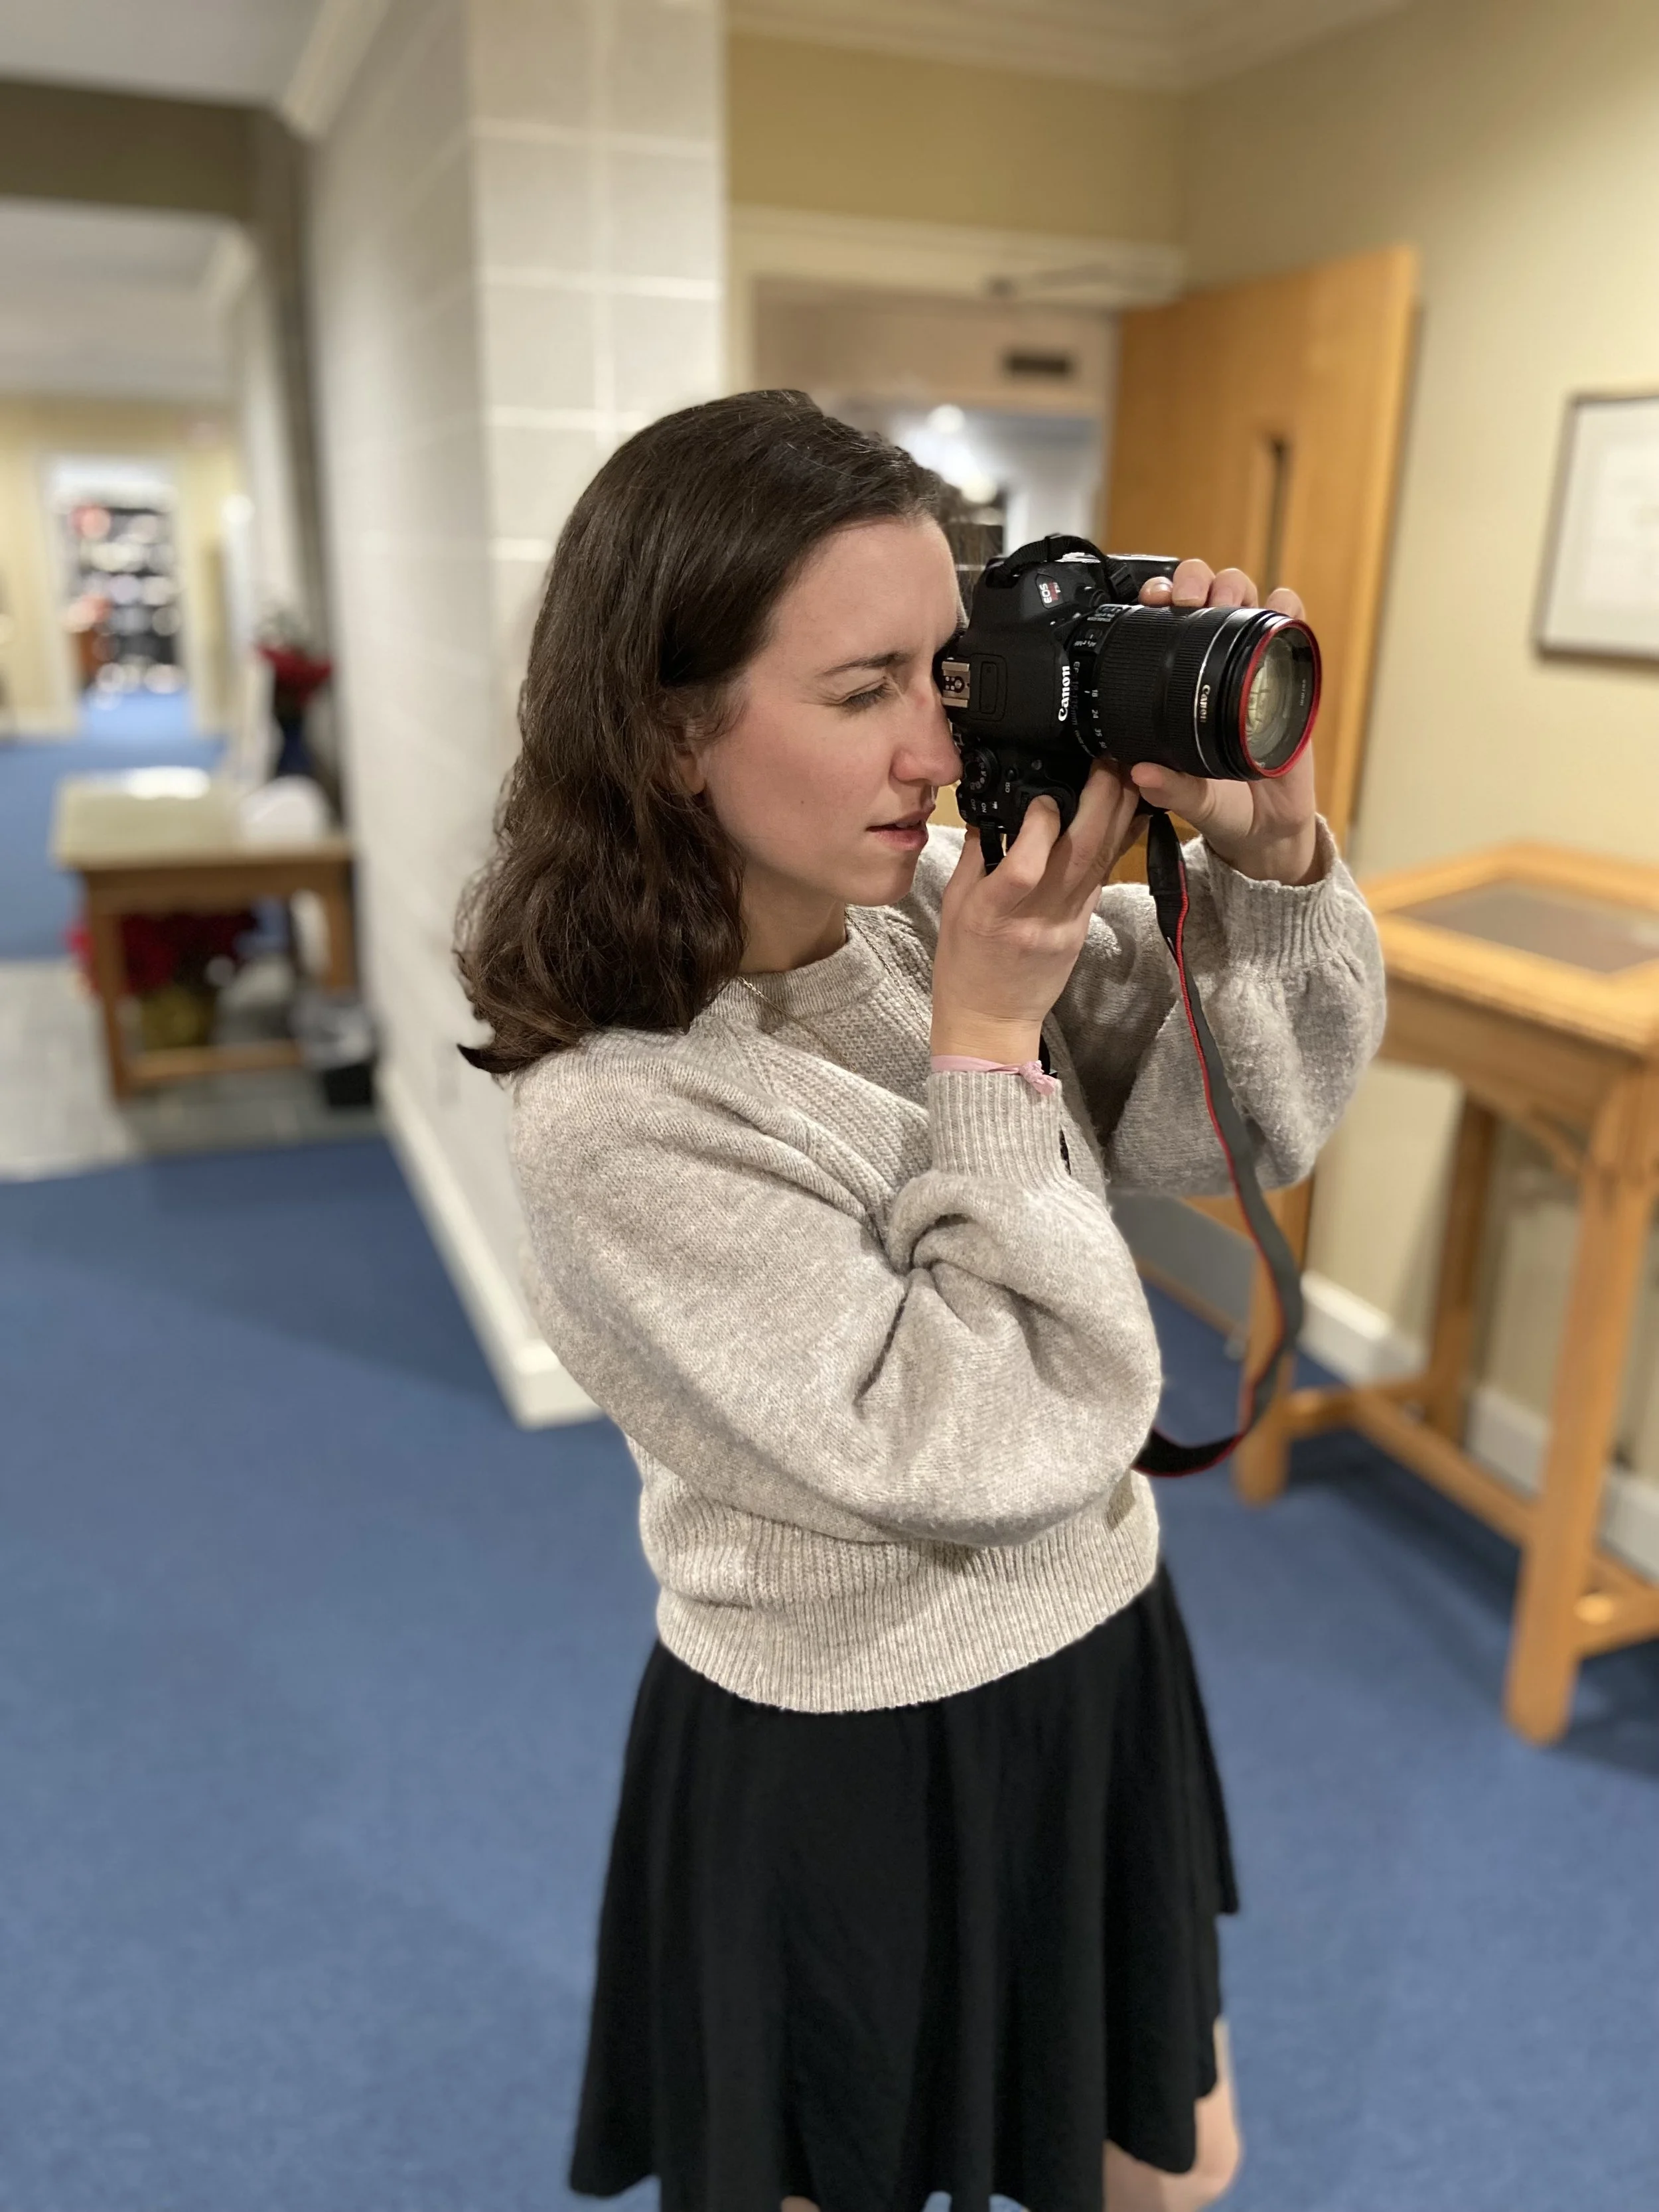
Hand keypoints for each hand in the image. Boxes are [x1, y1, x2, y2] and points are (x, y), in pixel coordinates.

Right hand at [931, 756, 1144, 1062]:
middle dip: (1100, 803)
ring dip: (1119, 816)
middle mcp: (1035, 918)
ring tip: (1126, 775)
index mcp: (992, 913)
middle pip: (1080, 856)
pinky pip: (1103, 879)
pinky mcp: (1083, 928)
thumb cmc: (964, 964)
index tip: (1042, 794)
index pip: (1025, 867)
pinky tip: (1127, 813)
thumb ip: (978, 855)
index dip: (1040, 826)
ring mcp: (1066, 925)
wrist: (990, 1020)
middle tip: (1108, 763)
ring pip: (1101, 863)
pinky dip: (1117, 843)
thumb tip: (997, 807)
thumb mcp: (955, 906)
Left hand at [1129, 559, 1322, 885]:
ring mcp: (1254, 666)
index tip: (1153, 599)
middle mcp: (1214, 667)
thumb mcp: (1194, 801)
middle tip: (1189, 599)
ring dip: (1236, 587)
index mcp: (1180, 686)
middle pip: (1204, 599)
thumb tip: (1140, 773)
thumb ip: (1170, 790)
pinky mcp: (1290, 676)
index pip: (1165, 627)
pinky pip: (1291, 629)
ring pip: (1246, 600)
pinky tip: (1279, 609)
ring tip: (1227, 600)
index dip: (1159, 602)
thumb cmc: (1225, 807)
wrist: (1269, 827)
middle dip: (1194, 582)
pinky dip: (1287, 608)